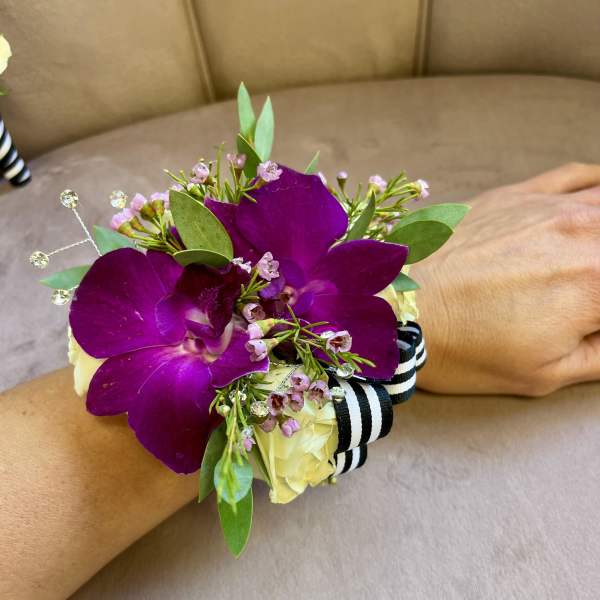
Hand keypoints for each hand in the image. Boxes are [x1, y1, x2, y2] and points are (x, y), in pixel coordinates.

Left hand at [412, 163, 599, 396]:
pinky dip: (598, 184)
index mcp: (596, 281)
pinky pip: (576, 174)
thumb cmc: (460, 347)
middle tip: (588, 295)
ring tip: (590, 260)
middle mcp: (581, 232)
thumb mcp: (543, 374)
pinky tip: (598, 199)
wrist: (393, 307)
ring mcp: (546, 206)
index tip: (593, 319)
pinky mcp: (515, 194)